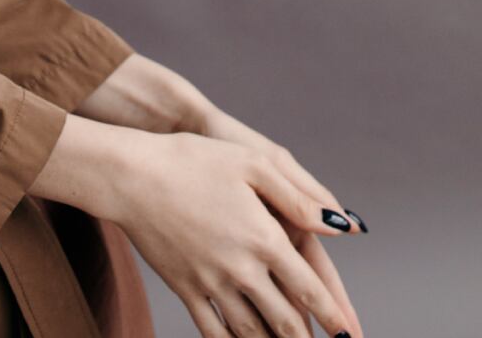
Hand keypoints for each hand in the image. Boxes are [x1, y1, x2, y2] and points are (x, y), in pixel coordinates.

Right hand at [104, 127, 364, 337]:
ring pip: (252, 332)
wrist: (132, 176)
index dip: (334, 316)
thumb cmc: (193, 160)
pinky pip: (214, 330)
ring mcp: (211, 283)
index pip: (309, 288)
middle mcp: (241, 268)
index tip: (350, 334)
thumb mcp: (252, 163)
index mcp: (263, 237)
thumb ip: (298, 197)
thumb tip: (340, 226)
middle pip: (285, 320)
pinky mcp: (185, 288)